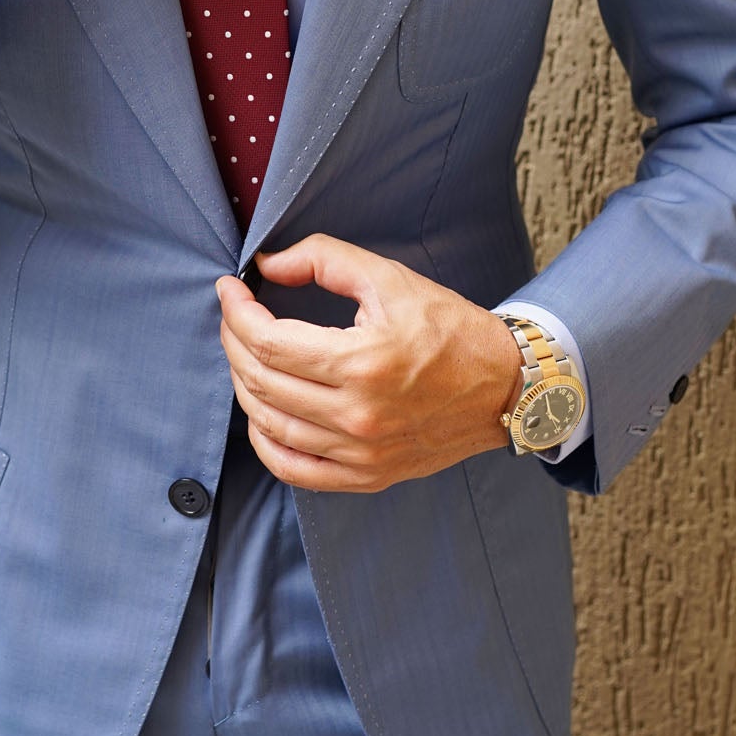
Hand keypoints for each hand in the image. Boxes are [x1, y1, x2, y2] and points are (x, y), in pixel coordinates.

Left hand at [216, 234, 523, 491]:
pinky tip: (260, 413)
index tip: (230, 289)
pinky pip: (295, 469)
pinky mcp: (367, 475)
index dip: (236, 312)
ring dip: (243, 386)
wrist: (504, 387)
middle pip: (261, 381)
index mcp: (363, 362)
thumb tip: (267, 265)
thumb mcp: (390, 278)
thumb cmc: (449, 328)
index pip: (269, 341)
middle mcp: (358, 415)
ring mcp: (361, 453)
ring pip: (269, 426)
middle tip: (235, 316)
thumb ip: (324, 260)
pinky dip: (265, 442)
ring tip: (245, 355)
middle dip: (234, 342)